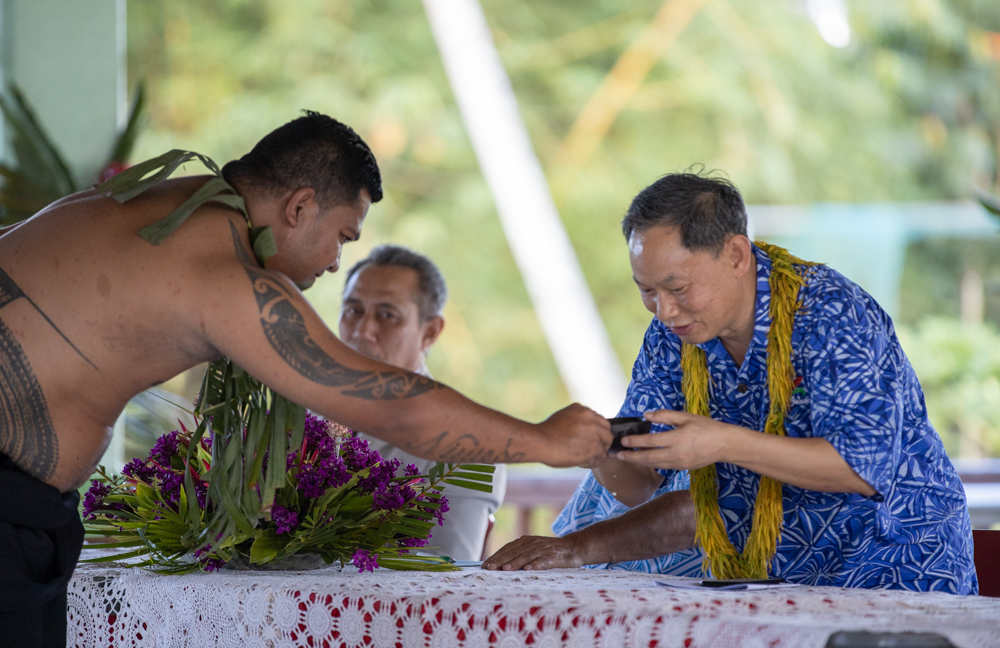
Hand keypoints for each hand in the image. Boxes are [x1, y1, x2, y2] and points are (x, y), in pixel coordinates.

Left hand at [482, 535, 586, 570]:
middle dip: (500, 560)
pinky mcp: (554, 556)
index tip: (484, 566)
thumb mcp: (533, 549)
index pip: (507, 548)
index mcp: (525, 541)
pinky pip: (544, 561)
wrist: (574, 547)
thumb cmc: (550, 551)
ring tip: (504, 569)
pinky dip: (536, 565)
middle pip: (514, 552)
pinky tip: (528, 570)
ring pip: (526, 556)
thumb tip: (499, 565)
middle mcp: (532, 543)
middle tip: (489, 568)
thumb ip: (519, 554)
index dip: (495, 556)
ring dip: (515, 563)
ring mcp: (543, 549)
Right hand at [537, 403, 611, 467]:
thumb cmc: (546, 433)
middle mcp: (591, 417)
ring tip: (584, 458)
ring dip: (597, 452)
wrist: (540, 442)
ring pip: (606, 443)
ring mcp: (595, 431)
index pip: (598, 420)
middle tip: (591, 450)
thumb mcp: (562, 418)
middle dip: (601, 440)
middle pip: (606, 430)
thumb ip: (576, 422)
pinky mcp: (596, 446)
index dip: (596, 432)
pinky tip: (581, 463)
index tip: (589, 440)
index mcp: (582, 409)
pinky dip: (593, 462)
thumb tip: (584, 434)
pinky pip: (600, 456)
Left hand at [615, 409, 738, 470]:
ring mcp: (680, 463)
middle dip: (631, 457)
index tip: (624, 440)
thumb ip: (665, 416)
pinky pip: (664, 467)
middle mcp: (676, 454)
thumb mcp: (685, 417)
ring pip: (655, 464)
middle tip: (618, 455)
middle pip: (648, 457)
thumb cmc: (706, 427)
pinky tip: (646, 460)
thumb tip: (646, 415)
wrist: (724, 444)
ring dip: (640, 462)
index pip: (650, 441)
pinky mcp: (683, 468)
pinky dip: (652, 463)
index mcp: (676, 439)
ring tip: (627, 458)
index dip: (635, 441)